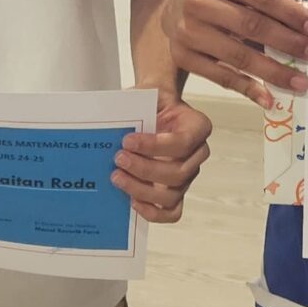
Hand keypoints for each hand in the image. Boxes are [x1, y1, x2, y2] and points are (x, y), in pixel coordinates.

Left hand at [114, 84, 214, 222]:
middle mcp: (198, 153)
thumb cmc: (150, 102)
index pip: (182, 143)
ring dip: (142, 189)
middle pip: (178, 172)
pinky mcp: (175, 192)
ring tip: (117, 178)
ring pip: (172, 194)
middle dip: (144, 169)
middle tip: (118, 159)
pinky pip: (172, 212)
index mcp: (197, 126)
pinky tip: (132, 202)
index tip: (127, 141)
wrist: (153, 109)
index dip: (154, 146)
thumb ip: (133, 104)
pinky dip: (153, 212)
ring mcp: (188, 175)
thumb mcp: (144, 94)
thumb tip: (110, 119)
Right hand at [164, 0, 307, 109]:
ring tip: (300, 81)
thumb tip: (307, 27)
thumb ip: (266, 1)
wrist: (172, 7)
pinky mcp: (183, 57)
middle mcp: (198, 3)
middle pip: (251, 26)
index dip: (290, 13)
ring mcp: (187, 32)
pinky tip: (269, 98)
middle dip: (287, 42)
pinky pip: (221, 77)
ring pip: (238, 55)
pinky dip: (248, 89)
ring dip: (273, 71)